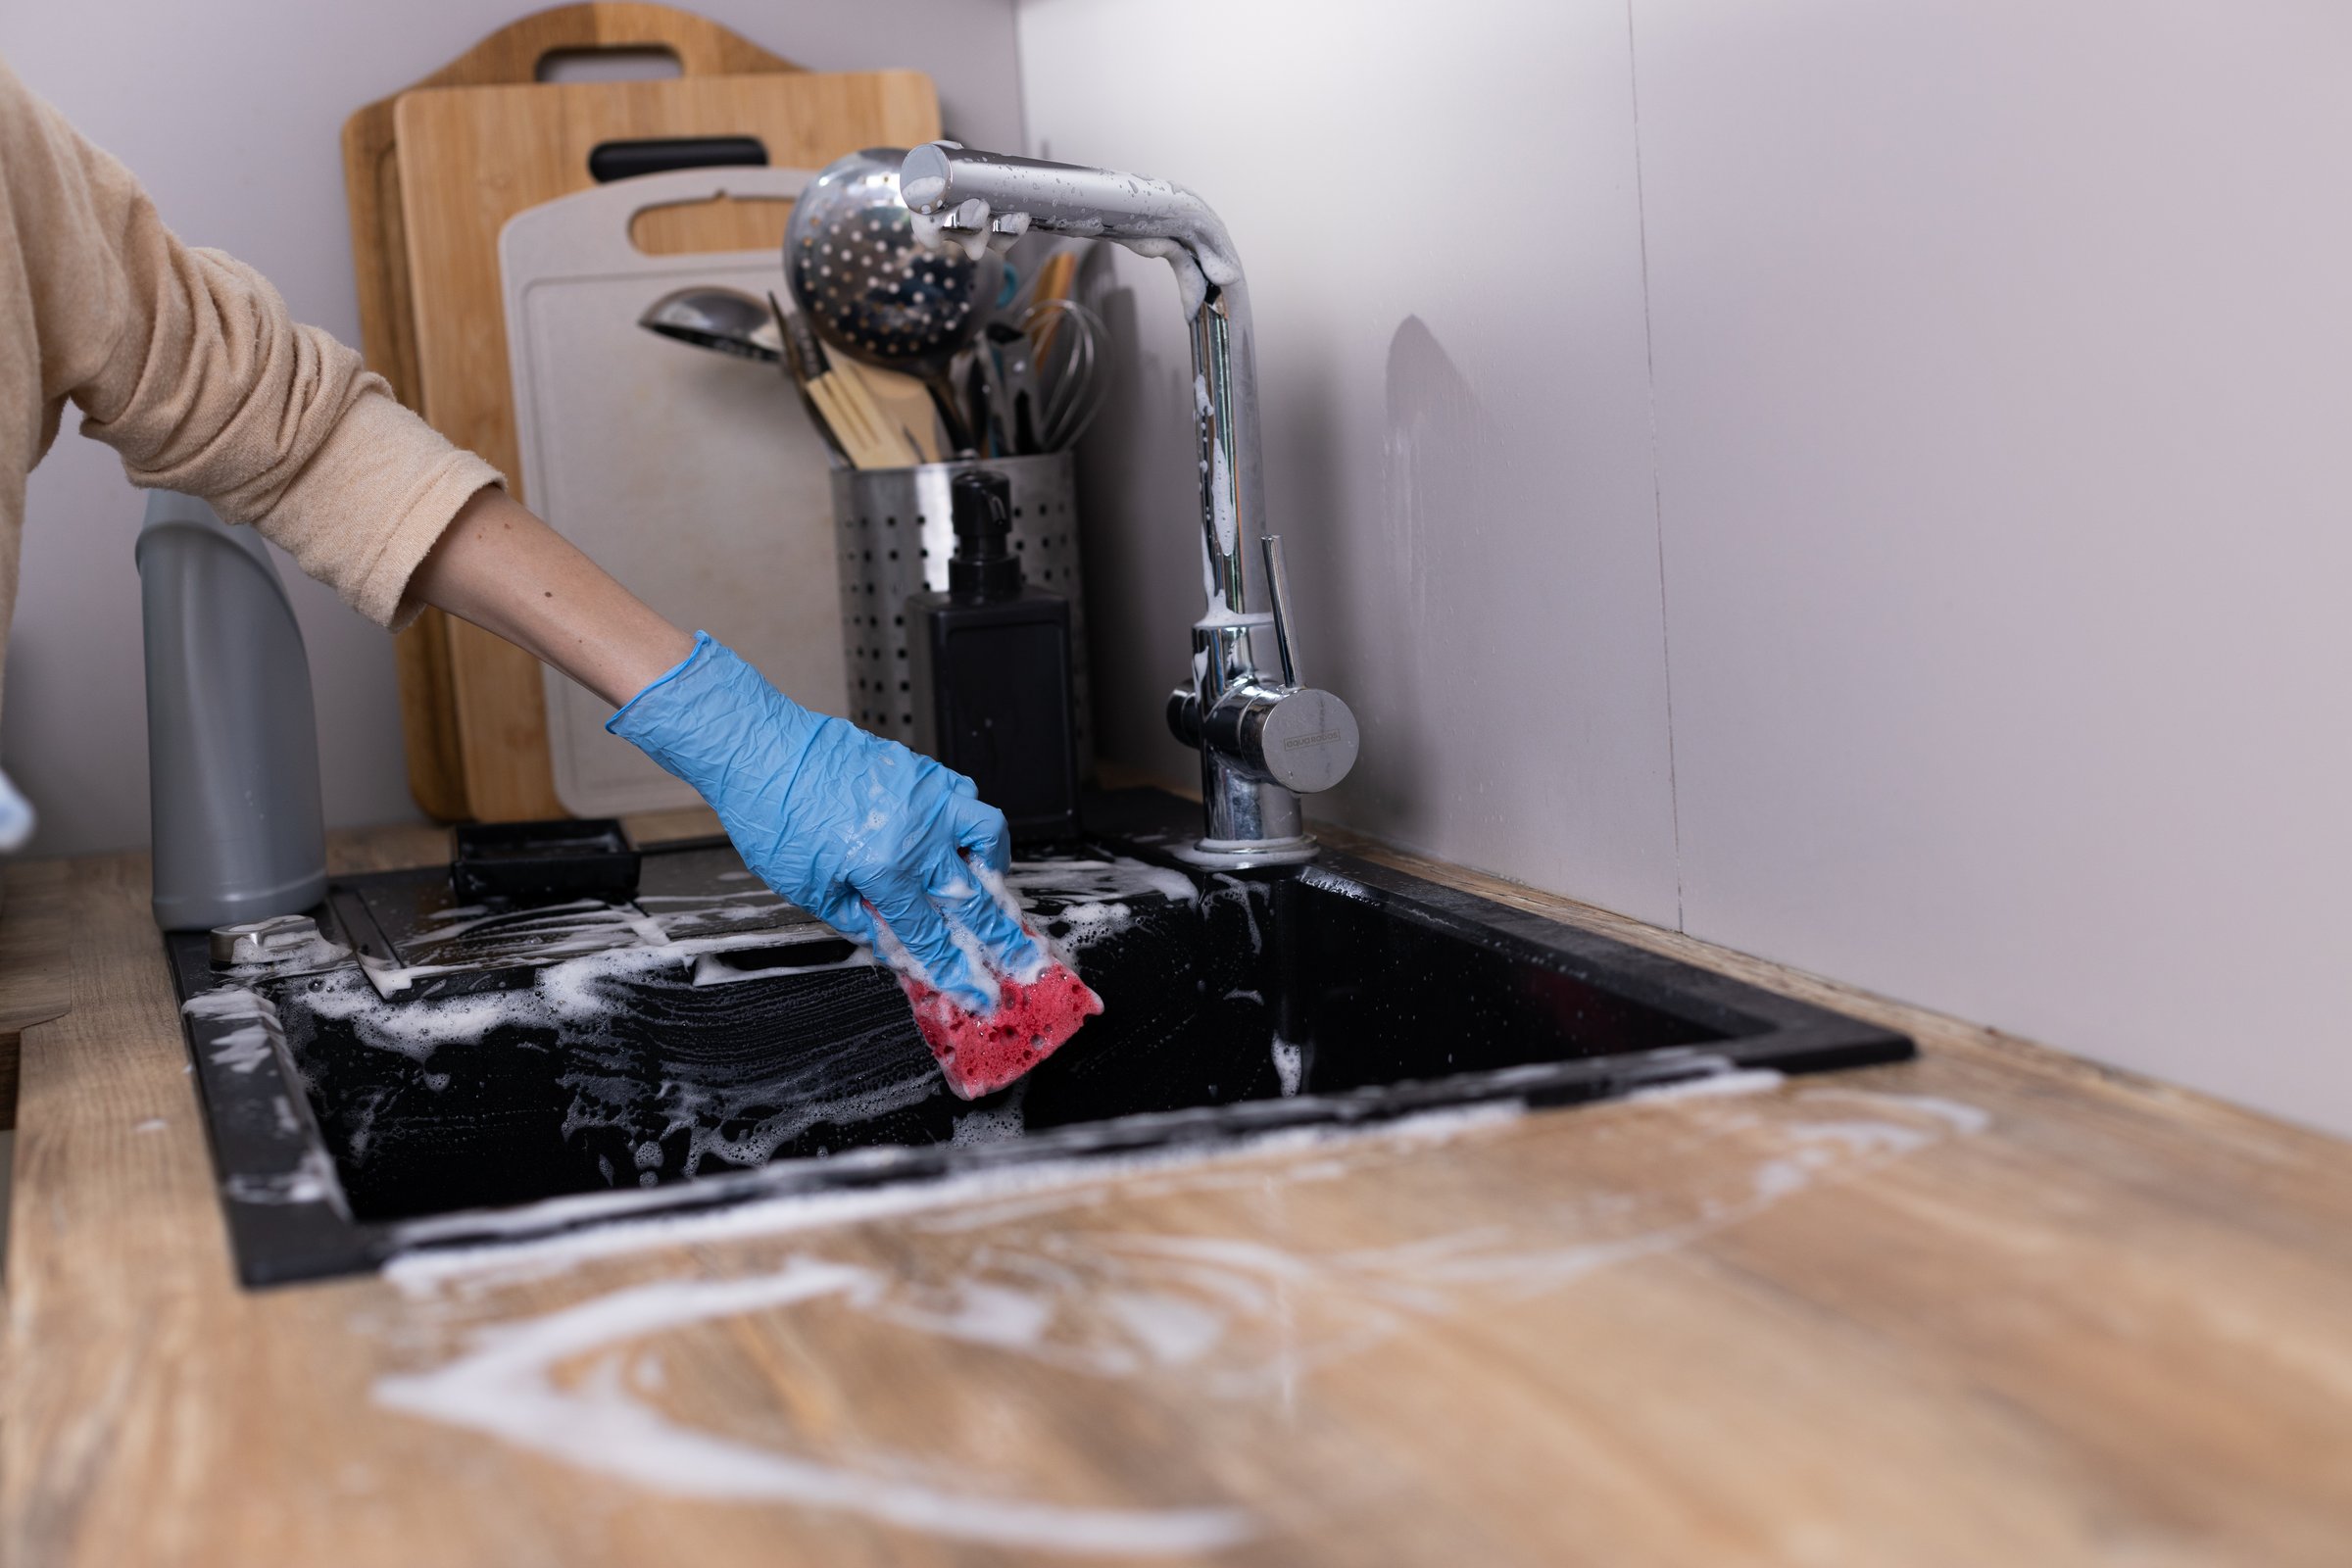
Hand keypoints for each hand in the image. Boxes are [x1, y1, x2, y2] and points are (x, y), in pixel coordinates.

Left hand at [609, 633, 1041, 1008]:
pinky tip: (954, 830)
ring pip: (988, 832)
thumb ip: (856, 917)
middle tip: (1021, 957)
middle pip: (973, 896)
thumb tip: (887, 938)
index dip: (956, 970)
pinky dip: (967, 817)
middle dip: (1002, 936)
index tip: (976, 990)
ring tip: (989, 880)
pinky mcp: (921, 769)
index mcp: (885, 869)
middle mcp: (916, 834)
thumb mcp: (806, 887)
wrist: (761, 750)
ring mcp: (925, 797)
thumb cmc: (772, 814)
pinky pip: (964, 793)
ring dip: (994, 864)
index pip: (930, 934)